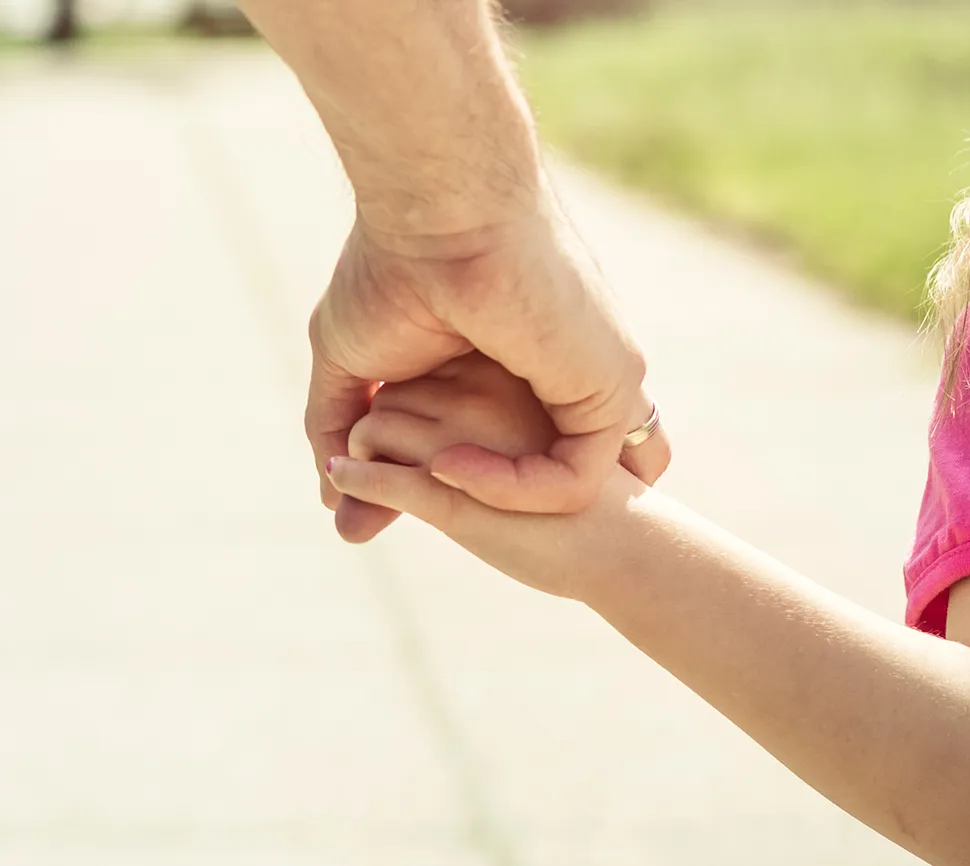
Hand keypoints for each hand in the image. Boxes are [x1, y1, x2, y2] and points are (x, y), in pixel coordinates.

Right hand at [307, 203, 669, 542]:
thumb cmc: (386, 270)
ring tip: (433, 474)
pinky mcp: (608, 388)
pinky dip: (509, 491)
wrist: (433, 213)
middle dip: (495, 508)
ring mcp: (590, 384)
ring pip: (565, 488)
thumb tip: (331, 497)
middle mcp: (560, 378)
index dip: (462, 484)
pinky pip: (572, 481)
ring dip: (492, 502)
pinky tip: (451, 466)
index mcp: (511, 370)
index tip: (389, 490)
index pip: (510, 454)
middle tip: (426, 503)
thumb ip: (340, 428)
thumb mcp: (350, 363)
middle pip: (549, 478)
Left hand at [334, 352, 649, 597]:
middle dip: (383, 426)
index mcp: (505, 368)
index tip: (411, 430)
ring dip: (366, 454)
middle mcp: (481, 392)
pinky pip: (384, 479)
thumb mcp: (539, 430)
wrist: (625, 542)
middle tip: (385, 458)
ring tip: (369, 480)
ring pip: (376, 426)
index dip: (410, 398)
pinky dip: (358, 482)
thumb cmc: (585, 490)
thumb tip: (430, 412)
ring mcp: (464, 439)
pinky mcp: (450, 491)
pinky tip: (345, 484)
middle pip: (395, 391)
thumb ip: (487, 413)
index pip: (426, 365)